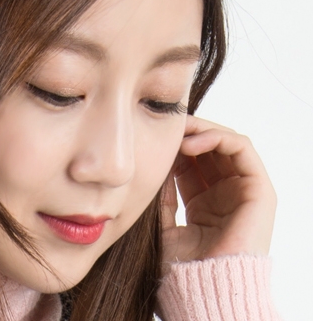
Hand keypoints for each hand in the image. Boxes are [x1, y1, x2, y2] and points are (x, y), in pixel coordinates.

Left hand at [161, 115, 276, 266]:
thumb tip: (152, 159)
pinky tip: (190, 143)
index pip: (190, 161)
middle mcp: (225, 195)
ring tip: (178, 130)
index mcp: (203, 204)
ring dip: (200, 129)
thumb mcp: (162, 222)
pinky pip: (243, 148)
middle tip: (165, 125)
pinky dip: (218, 136)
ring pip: (225, 142)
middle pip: (208, 148)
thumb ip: (160, 192)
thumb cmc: (179, 265)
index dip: (172, 145)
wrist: (201, 289)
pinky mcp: (259, 190)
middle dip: (187, 132)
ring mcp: (243, 191)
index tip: (152, 136)